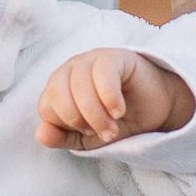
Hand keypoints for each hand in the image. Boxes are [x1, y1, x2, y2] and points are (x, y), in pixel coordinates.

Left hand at [38, 46, 193, 150]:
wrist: (155, 110)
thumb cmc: (117, 121)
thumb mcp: (87, 139)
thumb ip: (62, 137)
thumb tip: (40, 134)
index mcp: (58, 89)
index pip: (46, 107)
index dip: (66, 126)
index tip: (89, 134)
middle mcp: (69, 70)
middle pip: (58, 94)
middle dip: (79, 120)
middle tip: (103, 133)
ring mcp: (90, 59)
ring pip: (79, 84)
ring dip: (96, 114)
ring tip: (114, 127)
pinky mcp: (113, 56)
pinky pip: (102, 73)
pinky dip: (109, 97)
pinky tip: (119, 111)